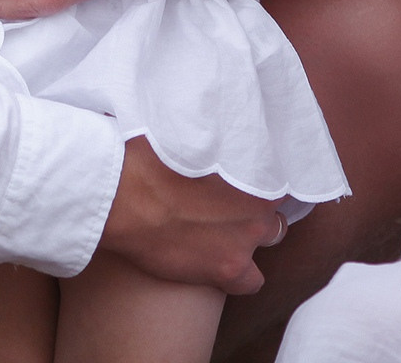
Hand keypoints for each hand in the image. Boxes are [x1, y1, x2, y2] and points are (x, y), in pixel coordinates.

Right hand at [100, 138, 284, 294]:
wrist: (126, 195)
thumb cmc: (149, 156)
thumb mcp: (191, 133)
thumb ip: (214, 138)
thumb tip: (209, 119)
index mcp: (256, 164)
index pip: (274, 171)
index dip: (253, 176)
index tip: (234, 178)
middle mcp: (261, 202)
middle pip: (273, 204)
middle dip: (255, 204)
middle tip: (226, 203)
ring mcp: (248, 236)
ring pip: (270, 237)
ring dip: (251, 235)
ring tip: (223, 232)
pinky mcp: (229, 267)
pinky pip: (252, 281)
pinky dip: (240, 274)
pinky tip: (219, 264)